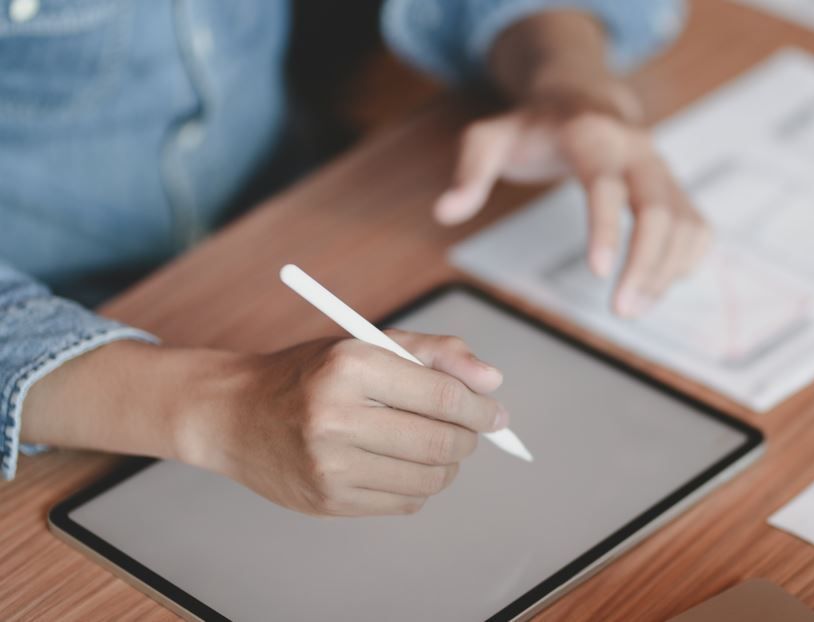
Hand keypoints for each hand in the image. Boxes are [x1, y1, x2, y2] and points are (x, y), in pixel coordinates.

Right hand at [188, 332, 506, 516]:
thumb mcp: (366, 344)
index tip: (495, 413)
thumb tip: (491, 381)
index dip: (481, 408)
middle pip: (439, 442)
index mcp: (350, 366)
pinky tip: (402, 466)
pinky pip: (404, 503)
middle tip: (470, 431)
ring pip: (428, 479)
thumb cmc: (309, 374)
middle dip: (469, 439)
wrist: (232, 414)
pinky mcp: (327, 501)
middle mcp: (336, 417)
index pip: (442, 395)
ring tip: (435, 447)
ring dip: (447, 465)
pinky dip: (418, 487)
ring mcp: (329, 466)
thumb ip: (434, 354)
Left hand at [433, 88, 710, 317]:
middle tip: (622, 311)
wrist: (584, 96)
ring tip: (632, 309)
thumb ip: (469, 172)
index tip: (599, 274)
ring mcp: (663, 168)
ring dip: (664, 272)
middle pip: (658, 210)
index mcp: (592, 136)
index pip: (606, 185)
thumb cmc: (535, 125)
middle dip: (646, 264)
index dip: (605, 229)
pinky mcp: (677, 187)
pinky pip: (696, 228)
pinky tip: (659, 286)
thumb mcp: (490, 137)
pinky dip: (685, 261)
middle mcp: (637, 150)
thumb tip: (446, 211)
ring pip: (683, 223)